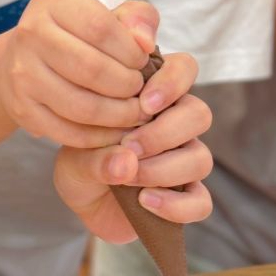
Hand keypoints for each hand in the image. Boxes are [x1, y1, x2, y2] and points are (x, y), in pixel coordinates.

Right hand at [0, 0, 159, 147]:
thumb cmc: (78, 33)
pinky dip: (100, 136)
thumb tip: (146, 43)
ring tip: (136, 112)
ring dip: (119, 115)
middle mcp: (31, 32)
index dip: (131, 51)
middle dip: (128, 85)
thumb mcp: (109, 13)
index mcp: (53, 0)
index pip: (101, 28)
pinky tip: (116, 129)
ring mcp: (22, 73)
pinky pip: (69, 132)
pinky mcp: (21, 108)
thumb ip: (138, 18)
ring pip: (82, 106)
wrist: (24, 59)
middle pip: (92, 69)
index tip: (143, 61)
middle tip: (142, 91)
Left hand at [53, 52, 212, 241]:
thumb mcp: (74, 159)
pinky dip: (176, 206)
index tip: (144, 103)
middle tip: (129, 145)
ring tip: (129, 178)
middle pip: (199, 114)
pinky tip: (146, 201)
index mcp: (154, 97)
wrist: (84, 203)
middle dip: (164, 132)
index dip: (173, 81)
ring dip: (164, 169)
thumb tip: (127, 162)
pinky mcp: (186, 198)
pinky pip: (200, 203)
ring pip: (201, 158)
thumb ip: (95, 157)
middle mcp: (176, 125)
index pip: (184, 69)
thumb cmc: (81, 164)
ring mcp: (185, 161)